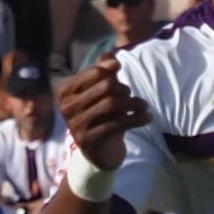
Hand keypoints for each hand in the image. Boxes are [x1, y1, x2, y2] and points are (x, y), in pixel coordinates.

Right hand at [57, 57, 146, 171]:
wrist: (99, 153)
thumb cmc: (100, 117)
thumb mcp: (100, 92)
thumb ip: (103, 70)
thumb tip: (113, 60)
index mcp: (66, 91)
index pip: (96, 72)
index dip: (114, 75)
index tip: (124, 84)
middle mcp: (67, 107)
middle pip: (106, 86)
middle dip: (125, 91)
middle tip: (133, 100)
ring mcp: (76, 124)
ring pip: (113, 103)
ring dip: (134, 103)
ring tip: (144, 106)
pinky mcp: (89, 140)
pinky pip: (118, 123)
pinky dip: (137, 118)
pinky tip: (147, 117)